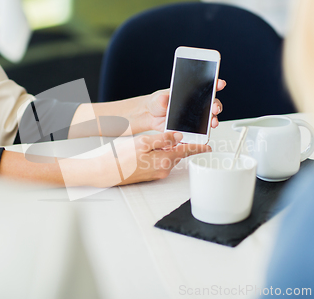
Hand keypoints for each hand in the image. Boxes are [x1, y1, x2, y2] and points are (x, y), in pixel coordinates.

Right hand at [92, 132, 210, 186]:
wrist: (105, 172)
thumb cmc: (120, 158)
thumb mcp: (143, 142)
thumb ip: (163, 138)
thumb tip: (178, 136)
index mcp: (164, 160)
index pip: (186, 151)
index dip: (198, 148)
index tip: (208, 147)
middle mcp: (163, 170)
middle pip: (176, 153)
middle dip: (174, 145)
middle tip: (161, 138)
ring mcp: (157, 174)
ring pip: (167, 157)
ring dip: (163, 150)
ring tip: (146, 145)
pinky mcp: (150, 176)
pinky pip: (160, 163)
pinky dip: (157, 155)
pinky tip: (144, 152)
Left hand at [143, 79, 225, 131]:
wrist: (152, 116)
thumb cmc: (158, 102)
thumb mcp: (160, 97)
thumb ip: (163, 98)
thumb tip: (164, 98)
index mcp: (191, 93)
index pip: (206, 87)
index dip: (215, 84)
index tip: (220, 84)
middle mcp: (196, 105)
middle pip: (212, 104)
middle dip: (216, 105)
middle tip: (214, 108)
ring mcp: (195, 117)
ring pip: (209, 118)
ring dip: (213, 120)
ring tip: (212, 123)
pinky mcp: (191, 128)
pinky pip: (200, 132)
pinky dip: (203, 134)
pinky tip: (203, 135)